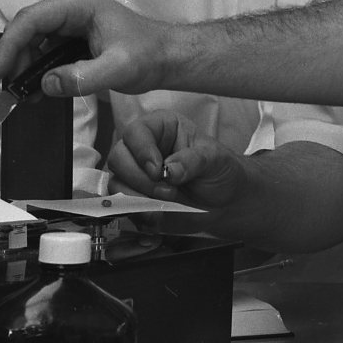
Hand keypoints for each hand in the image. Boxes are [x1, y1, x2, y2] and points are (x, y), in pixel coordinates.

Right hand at [0, 0, 178, 96]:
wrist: (167, 58)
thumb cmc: (149, 55)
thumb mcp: (117, 69)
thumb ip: (82, 77)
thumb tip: (47, 83)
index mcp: (80, 5)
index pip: (32, 18)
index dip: (10, 43)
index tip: (0, 69)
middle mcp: (71, 8)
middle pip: (27, 28)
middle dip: (15, 57)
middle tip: (10, 87)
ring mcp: (71, 22)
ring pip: (33, 40)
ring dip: (25, 66)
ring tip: (25, 93)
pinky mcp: (73, 38)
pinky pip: (45, 50)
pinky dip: (37, 69)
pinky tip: (38, 89)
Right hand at [106, 111, 250, 206]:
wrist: (226, 200)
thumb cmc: (220, 170)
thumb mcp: (215, 159)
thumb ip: (193, 160)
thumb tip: (170, 170)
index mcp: (160, 128)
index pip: (135, 132)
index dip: (142, 150)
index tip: (158, 169)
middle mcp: (142, 149)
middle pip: (118, 158)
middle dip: (141, 179)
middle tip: (169, 190)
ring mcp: (136, 175)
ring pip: (116, 184)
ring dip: (140, 197)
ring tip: (169, 200)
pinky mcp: (136, 199)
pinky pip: (124, 207)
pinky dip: (139, 213)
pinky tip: (159, 214)